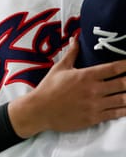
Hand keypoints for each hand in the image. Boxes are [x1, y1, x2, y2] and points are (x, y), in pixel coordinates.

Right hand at [9, 38, 125, 137]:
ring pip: (123, 99)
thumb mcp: (59, 68)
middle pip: (123, 83)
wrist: (39, 111)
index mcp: (86, 76)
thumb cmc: (48, 88)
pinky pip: (116, 114)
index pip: (114, 68)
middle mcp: (93, 90)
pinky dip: (125, 110)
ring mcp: (95, 105)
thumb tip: (75, 38)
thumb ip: (72, 53)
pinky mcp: (94, 118)